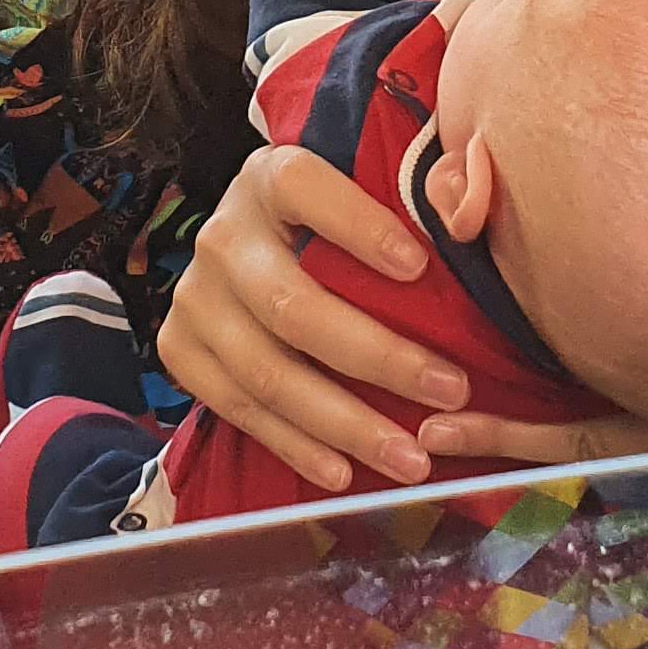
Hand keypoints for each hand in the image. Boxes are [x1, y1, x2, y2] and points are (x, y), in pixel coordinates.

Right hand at [164, 147, 584, 489]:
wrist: (252, 245)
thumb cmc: (339, 222)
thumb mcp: (371, 186)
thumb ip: (428, 189)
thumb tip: (467, 214)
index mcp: (270, 177)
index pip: (305, 188)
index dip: (358, 226)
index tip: (419, 268)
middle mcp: (223, 235)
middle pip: (293, 306)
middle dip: (378, 358)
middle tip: (451, 391)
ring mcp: (195, 297)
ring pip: (267, 373)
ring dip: (344, 423)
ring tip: (411, 458)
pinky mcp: (180, 349)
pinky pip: (237, 409)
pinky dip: (294, 445)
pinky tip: (344, 471)